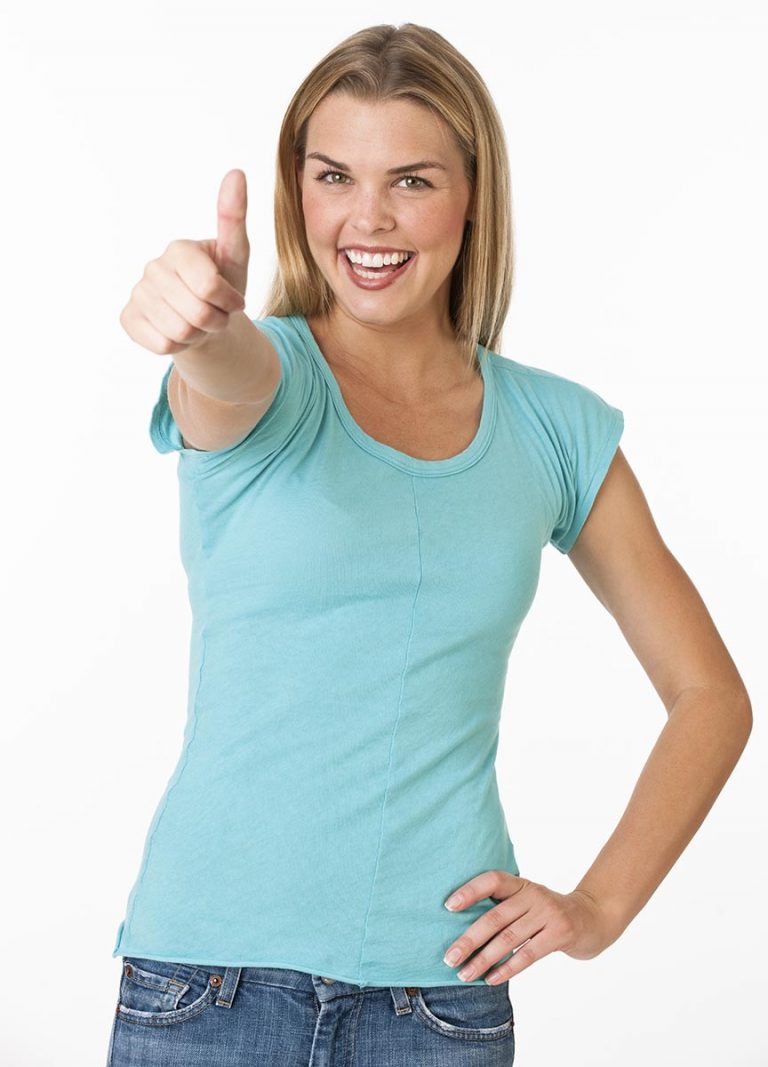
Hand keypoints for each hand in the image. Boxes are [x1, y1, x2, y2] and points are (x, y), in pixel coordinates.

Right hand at [120, 169, 249, 355]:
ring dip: (199, 336)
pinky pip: (162, 345)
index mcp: (179, 249)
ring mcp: (137, 293)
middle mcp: (153, 267)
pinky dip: (179, 346)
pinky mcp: (128, 318)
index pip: (210, 288)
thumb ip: (234, 218)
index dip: (230, 302)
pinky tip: (179, 333)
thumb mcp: (236, 257)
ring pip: (180, 333)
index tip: (234, 301)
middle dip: (216, 322)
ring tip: (199, 323)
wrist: (205, 322)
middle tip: (216, 314)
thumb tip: (236, 172)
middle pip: (197, 314)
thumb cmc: (223, 286)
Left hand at [441, 871, 619, 983]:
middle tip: (449, 958)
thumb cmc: (550, 914)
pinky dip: (506, 968)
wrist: (594, 918)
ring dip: (483, 959)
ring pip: (508, 939)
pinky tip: (490, 979)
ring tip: (464, 974)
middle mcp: (534, 895)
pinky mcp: (560, 934)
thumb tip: (464, 932)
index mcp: (522, 884)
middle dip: (469, 939)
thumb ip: (506, 908)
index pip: (492, 880)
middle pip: (495, 917)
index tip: (448, 906)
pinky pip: (527, 954)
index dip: (470, 891)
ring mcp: (548, 914)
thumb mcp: (530, 901)